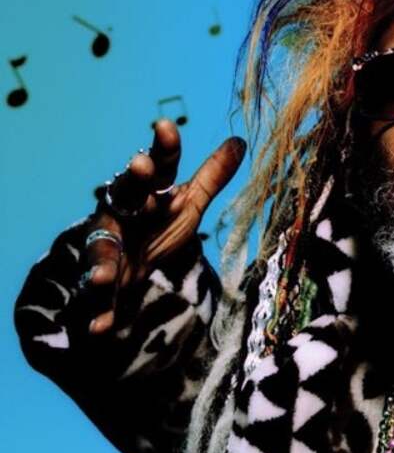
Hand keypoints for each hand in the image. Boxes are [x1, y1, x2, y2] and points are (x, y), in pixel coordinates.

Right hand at [81, 119, 245, 334]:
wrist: (120, 275)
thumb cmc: (155, 229)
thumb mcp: (187, 205)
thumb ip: (209, 177)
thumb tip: (239, 140)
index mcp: (146, 193)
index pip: (158, 167)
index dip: (163, 148)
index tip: (166, 125)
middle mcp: (121, 214)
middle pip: (126, 195)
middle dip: (133, 182)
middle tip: (140, 167)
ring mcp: (105, 248)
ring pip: (102, 249)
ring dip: (103, 260)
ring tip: (103, 275)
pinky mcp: (96, 286)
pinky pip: (95, 299)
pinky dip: (97, 313)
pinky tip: (99, 327)